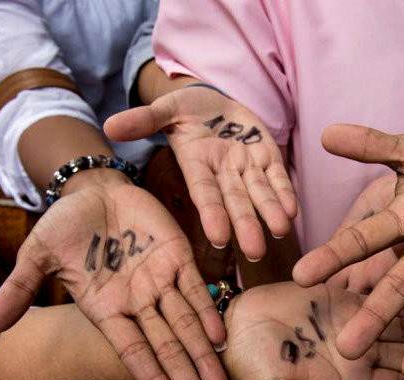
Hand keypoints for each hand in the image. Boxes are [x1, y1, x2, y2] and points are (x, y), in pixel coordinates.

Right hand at [0, 179, 226, 379]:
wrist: (93, 191)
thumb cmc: (66, 225)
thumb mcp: (38, 254)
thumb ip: (21, 288)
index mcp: (107, 310)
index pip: (134, 352)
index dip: (154, 379)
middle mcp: (138, 303)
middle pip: (168, 349)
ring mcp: (160, 281)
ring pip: (187, 325)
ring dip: (205, 356)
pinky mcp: (178, 257)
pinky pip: (196, 288)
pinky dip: (209, 312)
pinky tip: (220, 338)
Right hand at [105, 81, 296, 260]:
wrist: (217, 104)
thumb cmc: (188, 110)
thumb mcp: (166, 109)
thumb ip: (143, 120)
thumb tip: (110, 125)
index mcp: (198, 166)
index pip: (205, 193)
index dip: (212, 214)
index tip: (218, 236)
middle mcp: (224, 174)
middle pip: (236, 202)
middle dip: (246, 225)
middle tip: (255, 252)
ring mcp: (247, 168)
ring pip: (260, 194)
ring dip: (270, 213)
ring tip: (280, 231)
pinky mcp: (268, 158)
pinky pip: (278, 178)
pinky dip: (285, 193)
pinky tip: (292, 210)